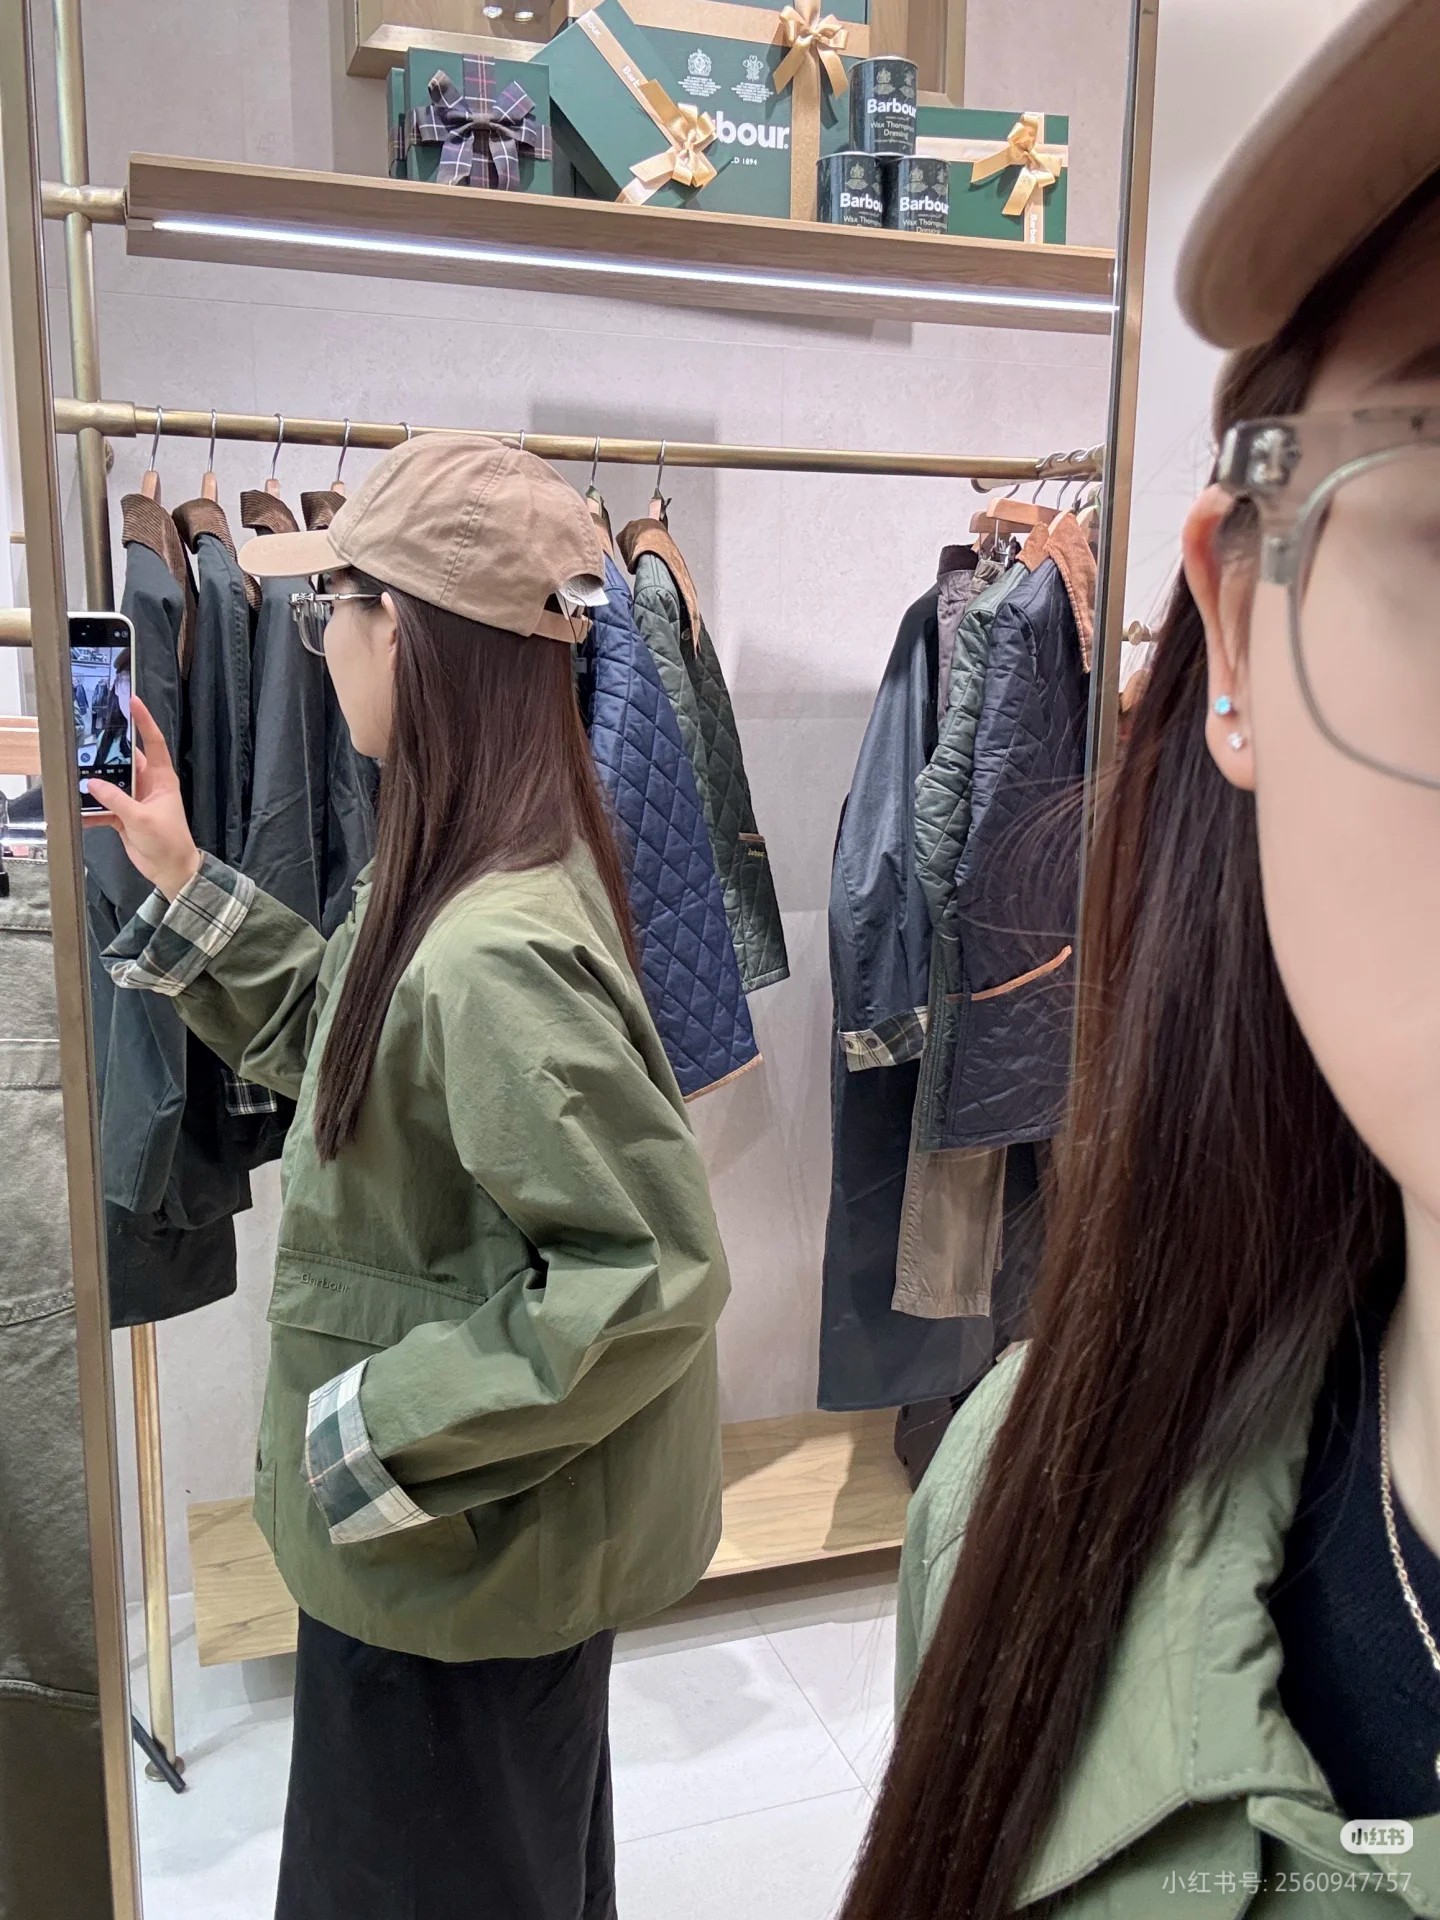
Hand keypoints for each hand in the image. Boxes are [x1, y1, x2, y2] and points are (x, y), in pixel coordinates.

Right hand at [85, 697, 202, 899]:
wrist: (170, 870)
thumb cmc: (168, 841)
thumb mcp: (141, 818)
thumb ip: (116, 800)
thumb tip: (92, 783)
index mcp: (161, 778)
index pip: (154, 742)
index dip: (144, 721)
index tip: (132, 701)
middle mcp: (148, 784)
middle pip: (125, 760)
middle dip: (107, 751)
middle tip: (86, 737)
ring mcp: (134, 799)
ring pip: (110, 783)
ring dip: (94, 782)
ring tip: (74, 774)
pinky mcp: (123, 815)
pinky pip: (103, 806)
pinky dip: (91, 809)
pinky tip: (77, 811)